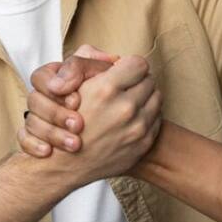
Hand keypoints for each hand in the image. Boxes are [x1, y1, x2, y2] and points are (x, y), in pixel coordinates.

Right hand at [20, 54, 160, 186]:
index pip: (139, 64)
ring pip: (156, 98)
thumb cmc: (65, 120)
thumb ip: (93, 63)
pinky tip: (130, 119)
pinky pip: (156, 119)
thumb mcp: (72, 85)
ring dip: (144, 98)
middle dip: (137, 82)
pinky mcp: (143, 144)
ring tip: (128, 102)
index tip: (122, 72)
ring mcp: (137, 128)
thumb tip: (118, 59)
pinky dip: (146, 116)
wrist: (65, 163)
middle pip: (149, 80)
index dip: (129, 67)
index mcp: (107, 89)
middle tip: (124, 88)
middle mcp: (125, 108)